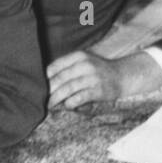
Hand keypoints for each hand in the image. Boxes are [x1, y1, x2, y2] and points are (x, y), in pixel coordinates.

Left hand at [46, 50, 161, 110]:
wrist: (122, 76)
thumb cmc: (98, 71)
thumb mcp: (83, 62)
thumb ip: (67, 68)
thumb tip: (46, 82)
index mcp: (78, 56)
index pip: (55, 66)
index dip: (45, 79)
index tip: (39, 87)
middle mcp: (85, 65)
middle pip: (59, 79)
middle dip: (48, 91)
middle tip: (41, 99)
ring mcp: (92, 77)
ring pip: (67, 89)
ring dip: (56, 99)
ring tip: (50, 105)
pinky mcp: (98, 90)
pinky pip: (79, 98)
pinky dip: (70, 103)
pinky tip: (67, 106)